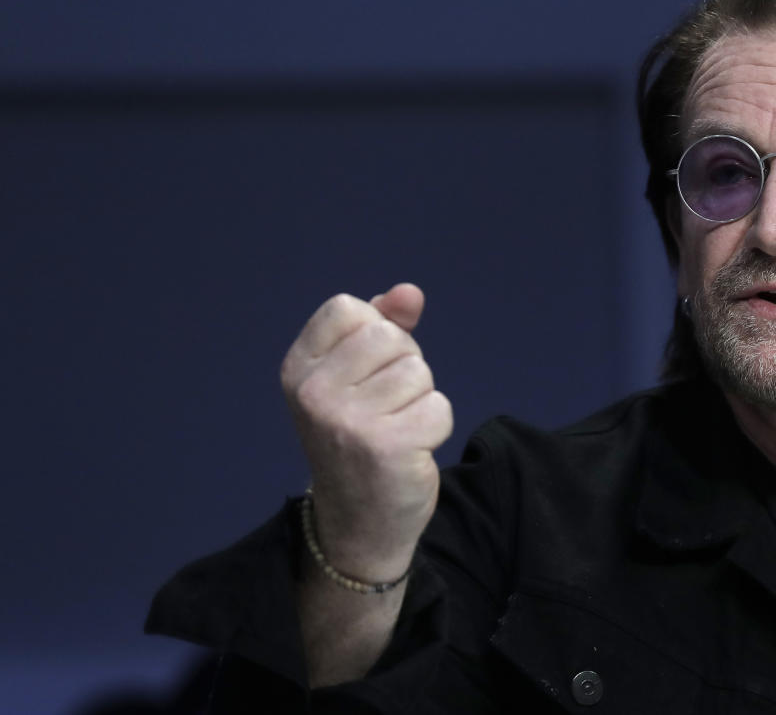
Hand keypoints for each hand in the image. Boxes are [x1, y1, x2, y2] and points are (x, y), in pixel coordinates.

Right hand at [280, 283, 451, 580]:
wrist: (358, 522)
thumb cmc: (361, 436)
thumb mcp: (360, 376)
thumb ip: (384, 325)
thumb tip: (410, 292)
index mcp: (298, 369)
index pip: (350, 309)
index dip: (376, 333)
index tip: (366, 373)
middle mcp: (313, 392)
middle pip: (391, 337)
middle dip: (404, 367)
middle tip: (386, 407)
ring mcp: (345, 420)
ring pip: (419, 373)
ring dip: (421, 400)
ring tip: (396, 428)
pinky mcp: (384, 446)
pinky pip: (439, 407)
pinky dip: (435, 427)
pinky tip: (410, 450)